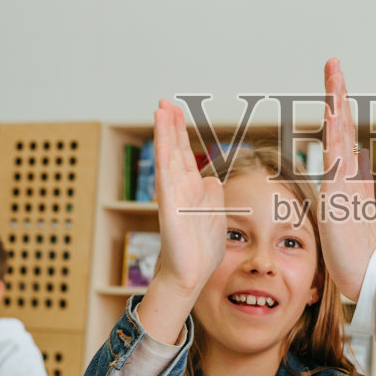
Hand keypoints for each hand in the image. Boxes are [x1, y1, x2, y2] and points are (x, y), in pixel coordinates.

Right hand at [136, 100, 225, 341]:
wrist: (192, 274)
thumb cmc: (202, 251)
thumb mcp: (214, 215)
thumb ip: (212, 195)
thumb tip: (211, 179)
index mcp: (192, 190)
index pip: (184, 155)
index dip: (181, 133)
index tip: (177, 112)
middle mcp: (180, 188)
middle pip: (175, 150)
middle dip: (171, 126)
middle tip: (165, 102)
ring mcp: (173, 195)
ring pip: (169, 156)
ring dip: (165, 131)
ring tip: (161, 108)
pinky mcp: (170, 203)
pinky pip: (166, 171)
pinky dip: (164, 149)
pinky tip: (162, 132)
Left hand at [319, 58, 375, 299]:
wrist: (364, 273)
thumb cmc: (352, 251)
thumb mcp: (343, 217)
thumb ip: (343, 197)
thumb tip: (341, 183)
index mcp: (349, 176)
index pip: (341, 135)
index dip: (338, 108)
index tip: (334, 84)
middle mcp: (350, 172)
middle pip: (344, 124)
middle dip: (338, 92)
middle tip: (334, 64)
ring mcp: (347, 180)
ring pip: (341, 132)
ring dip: (337, 101)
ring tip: (334, 73)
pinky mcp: (341, 192)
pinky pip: (337, 154)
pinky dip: (337, 131)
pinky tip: (334, 111)